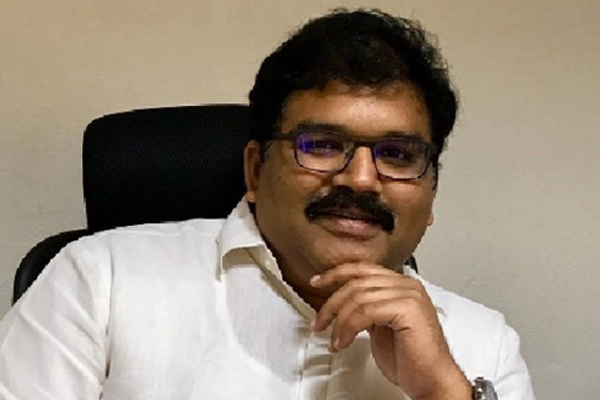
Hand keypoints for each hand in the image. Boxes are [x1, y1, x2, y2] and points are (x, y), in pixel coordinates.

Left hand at [310, 263, 470, 399]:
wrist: (431, 380)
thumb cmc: (410, 359)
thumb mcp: (380, 326)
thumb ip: (367, 308)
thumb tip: (342, 304)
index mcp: (402, 285)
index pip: (363, 269)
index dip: (336, 274)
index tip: (317, 283)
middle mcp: (407, 285)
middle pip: (357, 282)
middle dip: (332, 304)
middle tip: (320, 322)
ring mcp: (409, 295)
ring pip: (358, 297)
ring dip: (339, 321)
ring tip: (335, 340)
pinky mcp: (408, 309)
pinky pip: (366, 312)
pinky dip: (349, 328)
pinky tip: (344, 342)